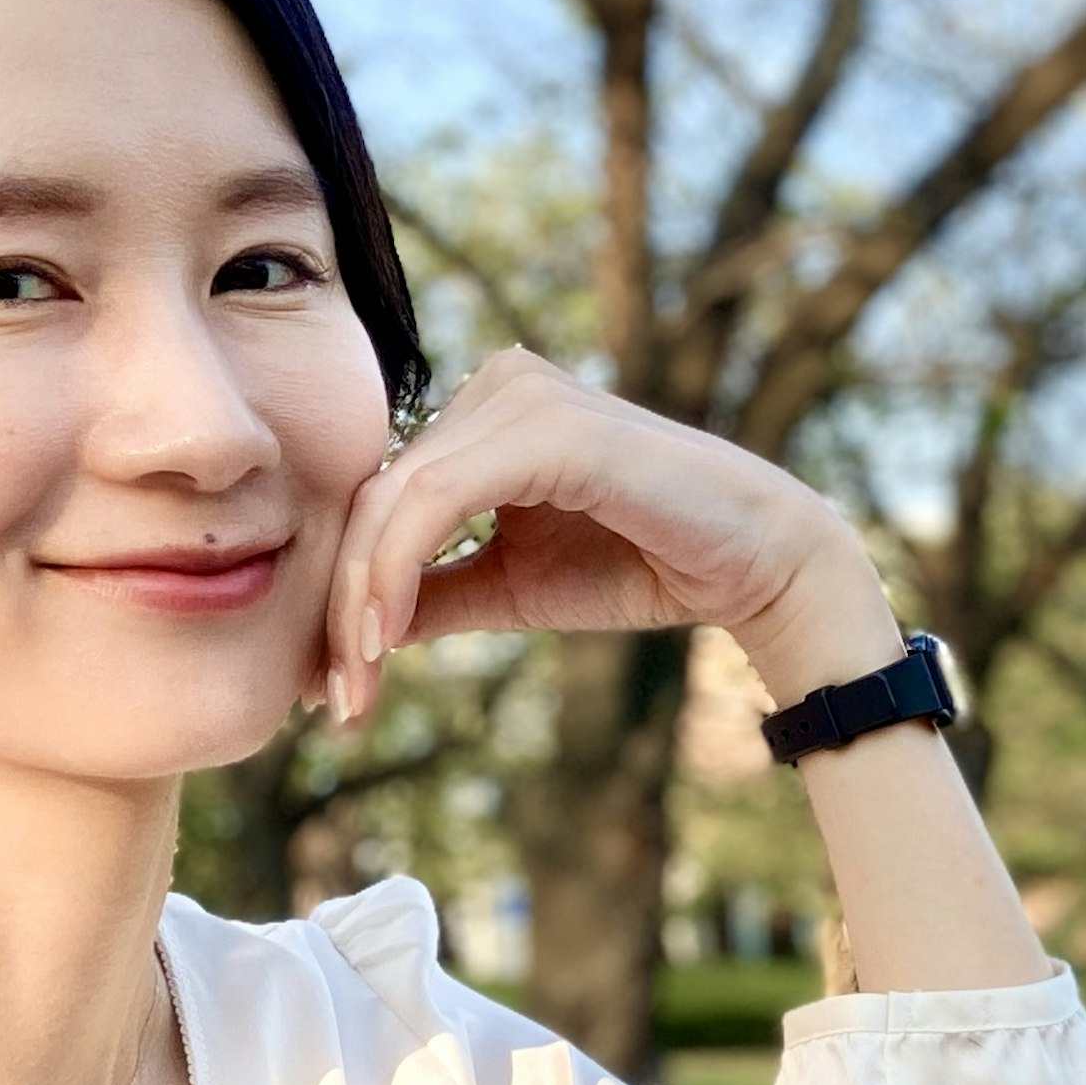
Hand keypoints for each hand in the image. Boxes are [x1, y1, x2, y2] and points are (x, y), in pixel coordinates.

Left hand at [320, 348, 895, 721]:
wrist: (751, 566)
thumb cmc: (641, 565)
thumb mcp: (511, 587)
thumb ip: (434, 592)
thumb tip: (347, 632)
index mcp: (487, 411)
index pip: (383, 495)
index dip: (345, 588)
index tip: (334, 684)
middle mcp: (496, 385)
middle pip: (376, 497)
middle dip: (343, 604)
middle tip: (334, 699)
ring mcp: (520, 395)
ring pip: (394, 500)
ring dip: (362, 599)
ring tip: (357, 683)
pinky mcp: (546, 427)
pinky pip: (438, 499)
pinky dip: (399, 570)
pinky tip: (388, 638)